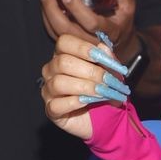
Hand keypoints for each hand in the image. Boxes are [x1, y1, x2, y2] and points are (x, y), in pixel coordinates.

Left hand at [40, 0, 136, 55]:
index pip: (91, 23)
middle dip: (54, 13)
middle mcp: (93, 42)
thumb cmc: (122, 23)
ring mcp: (80, 46)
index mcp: (109, 32)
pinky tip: (44, 8)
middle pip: (69, 31)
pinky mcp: (72, 46)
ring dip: (48, 16)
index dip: (78, 10)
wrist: (120, 47)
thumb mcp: (128, 6)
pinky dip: (48, 23)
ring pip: (60, 35)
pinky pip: (56, 37)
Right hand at [40, 24, 131, 142]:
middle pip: (62, 62)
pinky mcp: (51, 110)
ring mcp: (49, 90)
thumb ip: (107, 59)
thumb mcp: (111, 72)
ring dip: (85, 87)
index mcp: (64, 55)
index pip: (64, 42)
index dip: (82, 48)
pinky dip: (74, 103)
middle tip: (108, 81)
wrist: (107, 117)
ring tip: (102, 93)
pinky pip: (56, 104)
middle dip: (90, 71)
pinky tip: (87, 103)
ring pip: (58, 83)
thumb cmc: (105, 89)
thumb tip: (103, 48)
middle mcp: (52, 71)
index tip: (100, 57)